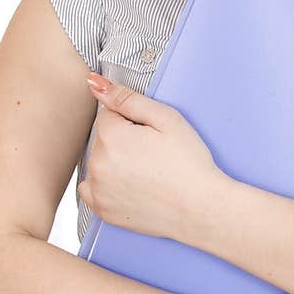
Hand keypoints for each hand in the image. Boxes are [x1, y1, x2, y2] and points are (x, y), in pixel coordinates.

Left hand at [77, 73, 225, 240]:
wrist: (202, 208)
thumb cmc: (189, 164)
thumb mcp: (167, 119)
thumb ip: (127, 98)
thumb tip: (94, 83)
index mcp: (111, 136)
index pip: (109, 115)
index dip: (133, 122)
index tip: (151, 136)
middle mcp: (98, 164)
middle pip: (102, 139)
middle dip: (123, 142)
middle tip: (153, 156)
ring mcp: (98, 189)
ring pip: (98, 163)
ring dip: (114, 163)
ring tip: (145, 172)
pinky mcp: (103, 210)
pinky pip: (91, 190)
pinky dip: (105, 186)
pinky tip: (129, 186)